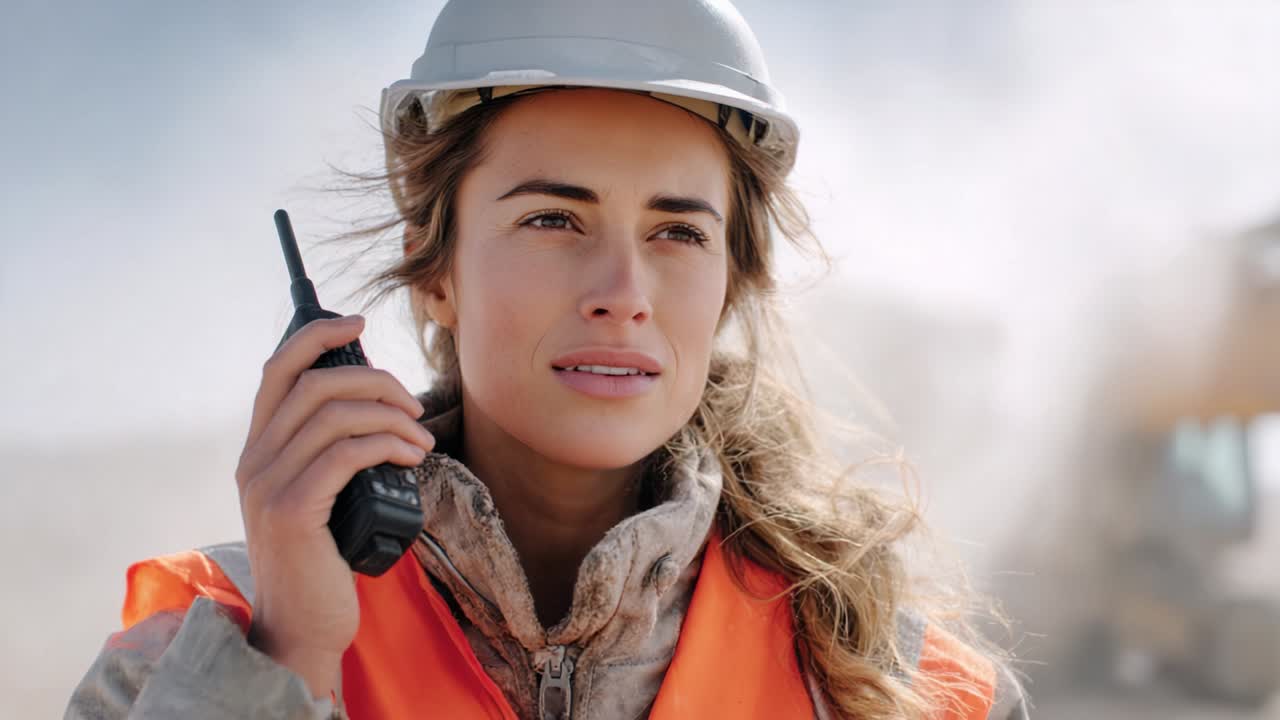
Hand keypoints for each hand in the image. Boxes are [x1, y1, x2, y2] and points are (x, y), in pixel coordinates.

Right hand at [233, 314, 433, 697]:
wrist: (303, 626)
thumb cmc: (324, 559)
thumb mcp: (320, 495)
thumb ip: (329, 454)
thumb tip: (379, 406)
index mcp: (259, 450)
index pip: (277, 370)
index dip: (317, 336)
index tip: (358, 322)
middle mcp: (254, 461)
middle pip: (314, 384)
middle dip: (375, 379)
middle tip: (414, 403)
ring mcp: (268, 486)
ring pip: (333, 414)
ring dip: (390, 416)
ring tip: (421, 437)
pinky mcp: (293, 512)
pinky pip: (345, 454)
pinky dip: (386, 443)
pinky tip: (411, 456)